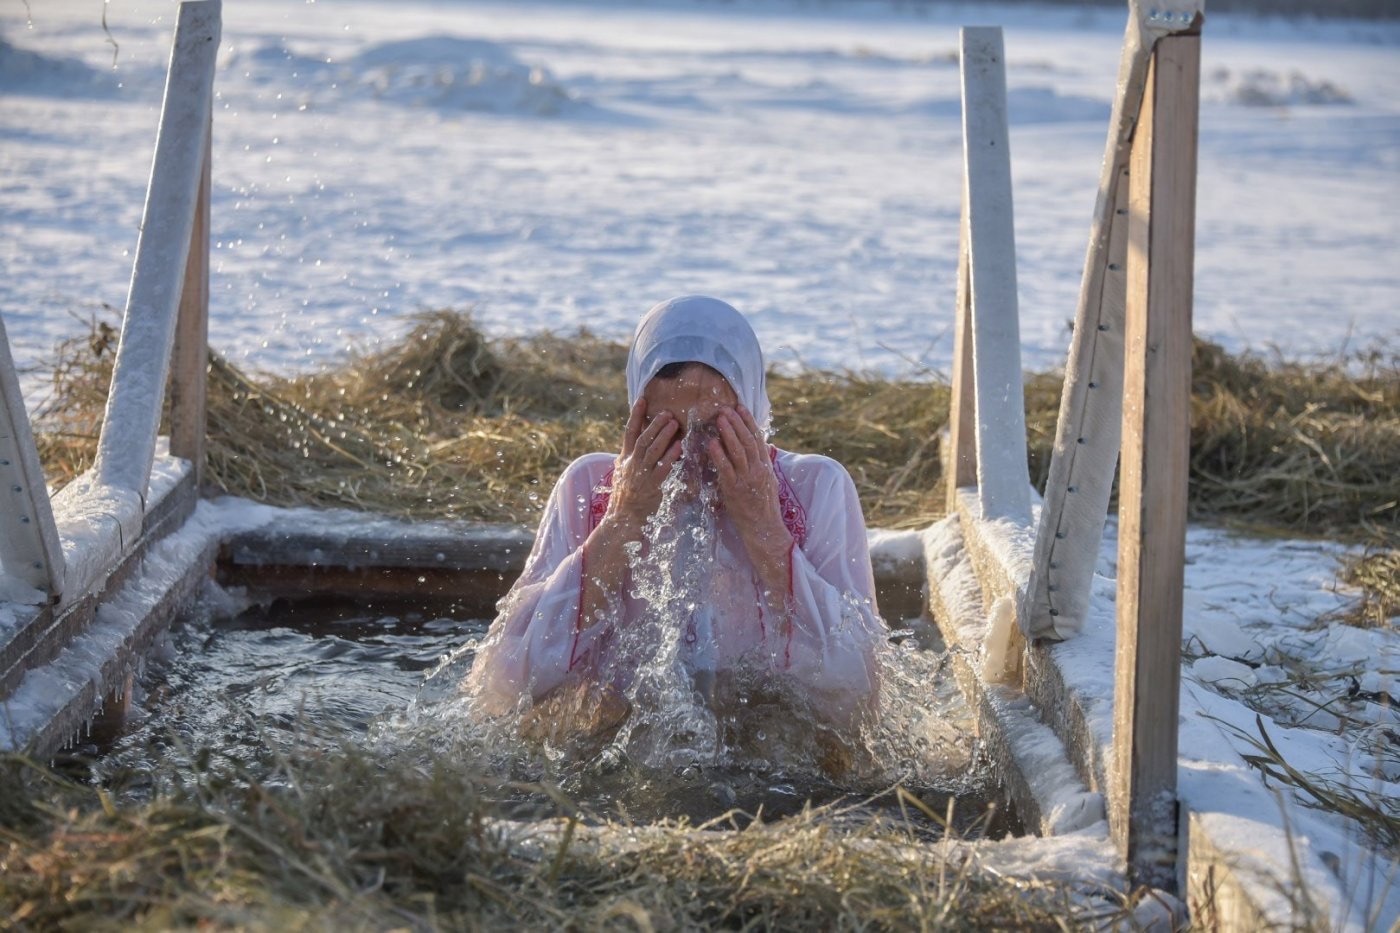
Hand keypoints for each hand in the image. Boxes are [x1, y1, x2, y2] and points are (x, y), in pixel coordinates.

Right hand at [607, 397, 681, 532]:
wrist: (623, 518)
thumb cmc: (626, 495)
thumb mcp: (623, 472)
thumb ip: (630, 457)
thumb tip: (636, 442)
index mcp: (625, 458)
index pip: (629, 432)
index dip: (635, 415)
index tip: (642, 400)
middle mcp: (632, 464)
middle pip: (643, 439)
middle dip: (655, 424)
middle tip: (667, 412)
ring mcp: (641, 475)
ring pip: (652, 450)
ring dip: (664, 435)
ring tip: (674, 423)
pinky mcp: (652, 486)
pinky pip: (662, 468)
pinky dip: (670, 456)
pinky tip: (679, 447)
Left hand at [709, 405, 791, 590]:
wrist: (764, 528)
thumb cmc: (762, 506)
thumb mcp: (766, 481)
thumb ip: (759, 464)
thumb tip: (755, 448)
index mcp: (765, 466)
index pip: (757, 438)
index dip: (749, 422)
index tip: (740, 407)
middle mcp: (758, 470)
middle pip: (747, 441)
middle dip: (737, 423)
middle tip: (726, 408)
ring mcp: (746, 479)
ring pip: (738, 451)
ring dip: (728, 433)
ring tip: (719, 418)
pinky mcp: (735, 489)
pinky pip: (726, 469)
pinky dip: (719, 455)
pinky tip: (712, 443)